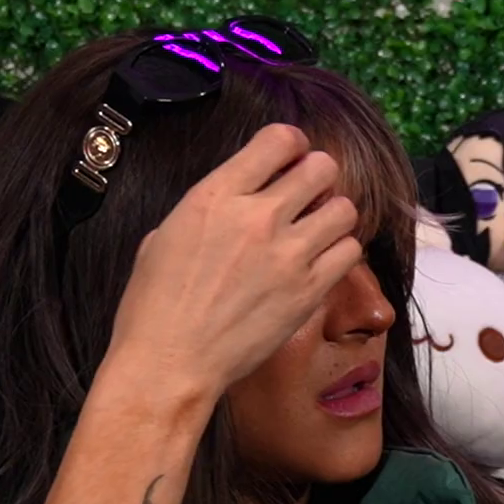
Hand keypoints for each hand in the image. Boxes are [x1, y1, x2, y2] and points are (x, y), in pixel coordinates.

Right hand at [107, 124, 361, 401]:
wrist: (169, 364)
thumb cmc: (154, 307)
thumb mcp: (163, 237)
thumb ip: (206, 211)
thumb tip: (230, 205)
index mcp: (216, 196)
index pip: (279, 140)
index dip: (292, 144)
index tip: (292, 157)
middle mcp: (257, 217)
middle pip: (321, 168)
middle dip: (317, 176)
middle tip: (308, 195)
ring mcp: (288, 255)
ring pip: (343, 209)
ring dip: (333, 214)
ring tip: (318, 230)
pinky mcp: (308, 292)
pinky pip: (349, 252)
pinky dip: (340, 252)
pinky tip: (322, 262)